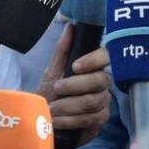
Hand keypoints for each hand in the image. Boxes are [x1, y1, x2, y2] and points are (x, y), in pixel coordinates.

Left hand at [36, 24, 111, 146]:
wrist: (43, 122)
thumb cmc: (50, 94)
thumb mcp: (52, 71)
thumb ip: (62, 51)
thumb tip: (71, 26)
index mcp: (93, 68)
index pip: (105, 57)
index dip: (94, 60)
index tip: (75, 66)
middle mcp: (102, 84)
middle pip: (100, 81)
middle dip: (75, 86)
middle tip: (56, 89)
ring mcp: (103, 103)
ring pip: (94, 102)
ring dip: (69, 106)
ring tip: (52, 109)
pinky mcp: (100, 121)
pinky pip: (91, 119)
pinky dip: (71, 120)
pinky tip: (58, 121)